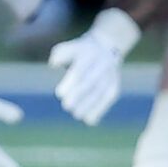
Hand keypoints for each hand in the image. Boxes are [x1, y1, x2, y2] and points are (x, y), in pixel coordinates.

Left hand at [48, 8, 139, 125]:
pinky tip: (89, 120)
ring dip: (89, 105)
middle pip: (90, 83)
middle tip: (66, 106)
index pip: (79, 70)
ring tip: (76, 114)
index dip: (70, 83)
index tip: (60, 94)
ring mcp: (110, 76)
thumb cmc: (80, 51)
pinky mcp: (115, 85)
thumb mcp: (69, 47)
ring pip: (100, 92)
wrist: (106, 47)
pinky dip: (100, 110)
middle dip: (79, 96)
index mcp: (88, 55)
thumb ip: (59, 54)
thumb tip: (53, 64)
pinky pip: (108, 99)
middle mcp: (101, 65)